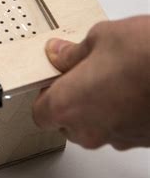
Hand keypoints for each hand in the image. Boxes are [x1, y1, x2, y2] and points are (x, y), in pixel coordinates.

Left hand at [32, 15, 149, 149]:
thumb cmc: (147, 54)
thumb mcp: (100, 38)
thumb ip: (73, 52)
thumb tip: (59, 53)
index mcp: (67, 105)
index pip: (39, 111)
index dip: (44, 91)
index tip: (52, 73)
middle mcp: (90, 129)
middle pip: (66, 122)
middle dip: (69, 98)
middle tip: (80, 70)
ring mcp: (118, 138)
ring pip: (94, 126)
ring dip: (95, 105)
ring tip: (111, 74)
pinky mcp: (142, 140)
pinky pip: (120, 127)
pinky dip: (120, 111)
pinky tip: (131, 86)